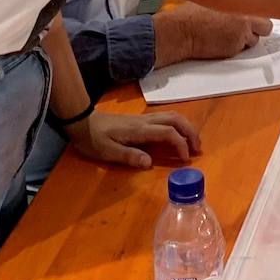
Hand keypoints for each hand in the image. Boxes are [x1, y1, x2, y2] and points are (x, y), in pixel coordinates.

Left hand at [65, 109, 200, 168]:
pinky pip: (166, 118)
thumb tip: (149, 163)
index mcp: (139, 130)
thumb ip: (128, 156)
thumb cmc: (92, 138)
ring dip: (185, 127)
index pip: (168, 133)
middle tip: (197, 148)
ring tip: (192, 142)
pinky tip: (176, 135)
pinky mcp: (140, 120)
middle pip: (176, 119)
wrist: (81, 121)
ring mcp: (144, 118)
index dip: (180, 144)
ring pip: (172, 116)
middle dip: (190, 132)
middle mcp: (145, 121)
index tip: (185, 159)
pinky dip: (177, 125)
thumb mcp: (106, 151)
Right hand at [153, 2, 272, 66]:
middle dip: (258, 29)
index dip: (258, 14)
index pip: (264, 8)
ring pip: (253, 40)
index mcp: (240, 2)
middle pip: (266, 27)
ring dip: (245, 39)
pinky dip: (234, 48)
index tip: (255, 16)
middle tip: (247, 29)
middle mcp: (245, 18)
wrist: (180, 32)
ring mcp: (241, 34)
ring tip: (227, 35)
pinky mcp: (234, 48)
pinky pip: (241, 50)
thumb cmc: (189, 15)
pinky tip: (221, 43)